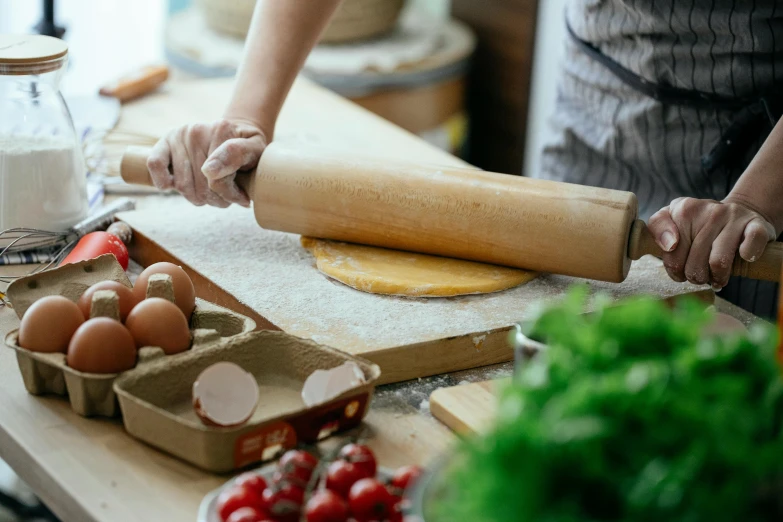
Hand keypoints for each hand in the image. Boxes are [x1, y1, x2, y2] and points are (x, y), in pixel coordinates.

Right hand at [146, 119, 267, 207]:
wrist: (235, 133)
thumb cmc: (247, 148)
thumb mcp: (256, 149)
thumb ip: (240, 155)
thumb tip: (210, 171)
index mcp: (221, 129)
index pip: (218, 180)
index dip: (229, 195)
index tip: (240, 197)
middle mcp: (196, 130)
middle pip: (200, 187)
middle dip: (215, 199)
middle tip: (226, 196)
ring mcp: (178, 136)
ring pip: (181, 185)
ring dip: (197, 197)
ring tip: (210, 193)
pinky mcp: (163, 142)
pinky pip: (155, 165)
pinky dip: (163, 182)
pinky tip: (176, 186)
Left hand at [648, 197, 776, 288]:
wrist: (739, 213)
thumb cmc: (699, 224)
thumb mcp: (672, 220)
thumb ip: (658, 228)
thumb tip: (670, 245)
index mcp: (684, 209)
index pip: (671, 255)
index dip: (675, 269)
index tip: (680, 267)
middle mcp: (710, 211)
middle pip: (694, 264)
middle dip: (696, 276)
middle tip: (700, 273)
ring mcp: (735, 217)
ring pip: (718, 263)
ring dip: (717, 277)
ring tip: (716, 275)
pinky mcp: (757, 225)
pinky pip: (750, 247)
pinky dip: (746, 257)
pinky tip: (742, 258)